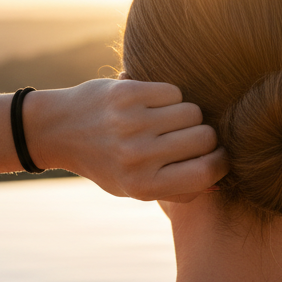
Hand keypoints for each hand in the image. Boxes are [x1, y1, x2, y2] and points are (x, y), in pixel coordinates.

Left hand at [30, 79, 227, 201]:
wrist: (59, 129)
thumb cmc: (107, 162)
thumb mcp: (136, 188)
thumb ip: (178, 190)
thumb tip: (220, 181)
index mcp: (143, 186)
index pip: (207, 173)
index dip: (222, 162)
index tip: (218, 155)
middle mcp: (137, 156)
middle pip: (205, 138)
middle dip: (204, 137)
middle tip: (186, 137)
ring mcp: (132, 123)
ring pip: (193, 112)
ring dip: (186, 116)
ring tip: (165, 122)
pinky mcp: (128, 94)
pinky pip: (174, 92)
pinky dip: (169, 98)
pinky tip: (151, 106)